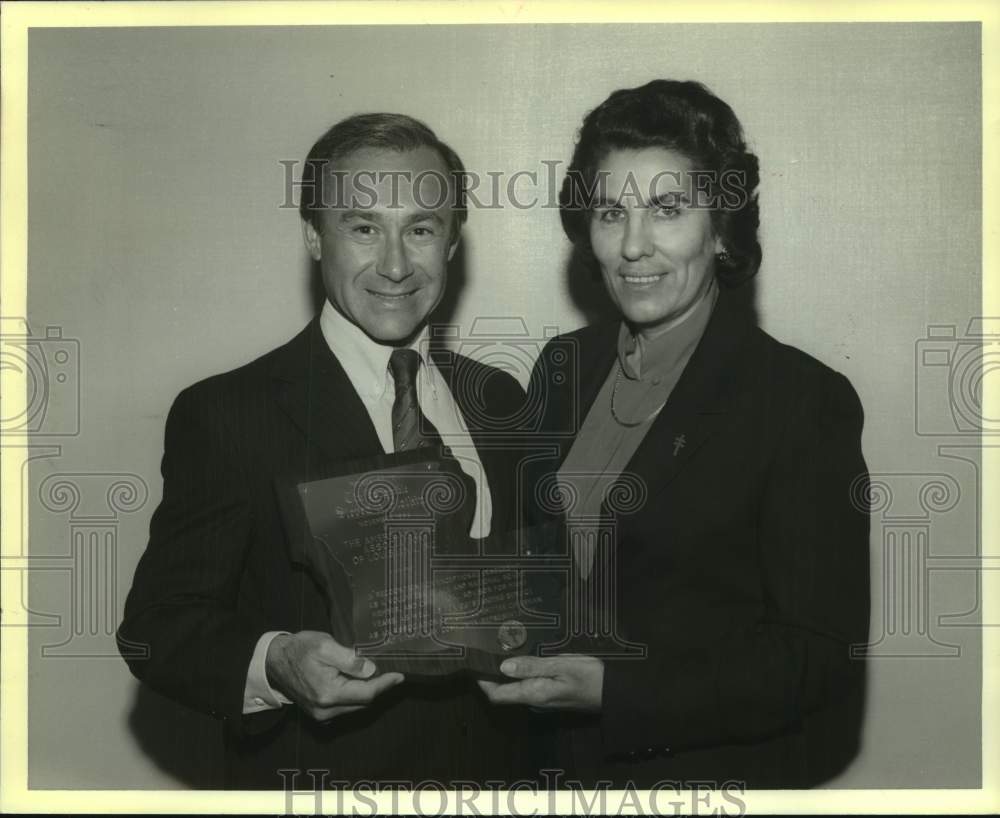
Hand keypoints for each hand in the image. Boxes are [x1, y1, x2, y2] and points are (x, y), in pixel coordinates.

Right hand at [265, 630, 403, 721]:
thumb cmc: (299, 650)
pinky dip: (355, 694)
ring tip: (376, 673)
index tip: (400, 675)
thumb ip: (349, 660)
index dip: (385, 684)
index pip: (366, 694)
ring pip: (355, 705)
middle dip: (378, 687)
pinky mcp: (319, 712)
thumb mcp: (325, 646)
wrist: (274, 660)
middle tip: (390, 670)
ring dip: (367, 691)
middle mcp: (325, 710)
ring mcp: (321, 714)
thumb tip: (370, 670)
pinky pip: (345, 706)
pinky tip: (358, 680)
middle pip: (363, 702)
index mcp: (328, 694)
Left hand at [477, 654, 603, 711]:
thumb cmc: (589, 677)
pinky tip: (522, 661)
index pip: (498, 695)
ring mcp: (544, 700)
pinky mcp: (552, 696)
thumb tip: (503, 666)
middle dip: (492, 677)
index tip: (474, 665)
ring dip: (506, 675)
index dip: (483, 683)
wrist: (613, 693)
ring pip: (516, 690)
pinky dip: (520, 675)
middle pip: (505, 693)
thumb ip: (531, 666)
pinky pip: (528, 687)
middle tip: (484, 654)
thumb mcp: (560, 666)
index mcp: (534, 694)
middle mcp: (535, 701)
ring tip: (499, 653)